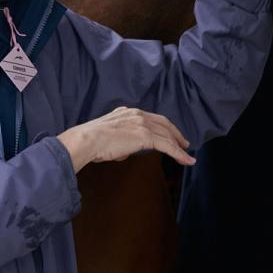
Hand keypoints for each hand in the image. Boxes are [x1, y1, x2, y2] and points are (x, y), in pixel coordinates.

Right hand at [57, 107, 194, 172]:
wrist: (86, 140)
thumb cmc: (91, 142)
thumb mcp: (107, 135)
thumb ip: (119, 139)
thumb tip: (123, 151)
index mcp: (127, 112)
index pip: (152, 118)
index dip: (163, 127)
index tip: (169, 135)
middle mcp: (137, 114)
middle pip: (164, 124)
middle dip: (176, 134)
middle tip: (184, 144)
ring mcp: (142, 124)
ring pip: (167, 135)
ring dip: (179, 147)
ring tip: (187, 157)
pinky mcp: (145, 136)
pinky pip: (167, 145)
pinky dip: (179, 153)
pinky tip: (186, 160)